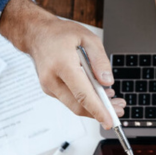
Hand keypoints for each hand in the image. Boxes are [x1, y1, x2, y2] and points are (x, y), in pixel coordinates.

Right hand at [0, 0, 125, 129]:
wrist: (36, 34)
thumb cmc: (60, 34)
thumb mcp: (87, 38)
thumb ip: (100, 60)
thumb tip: (107, 81)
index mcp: (62, 65)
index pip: (82, 94)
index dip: (98, 110)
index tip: (109, 121)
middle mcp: (52, 79)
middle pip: (79, 105)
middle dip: (101, 112)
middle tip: (120, 110)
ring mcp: (49, 86)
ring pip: (75, 105)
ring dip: (95, 107)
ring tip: (114, 101)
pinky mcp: (50, 89)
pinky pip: (71, 99)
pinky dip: (86, 101)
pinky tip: (100, 94)